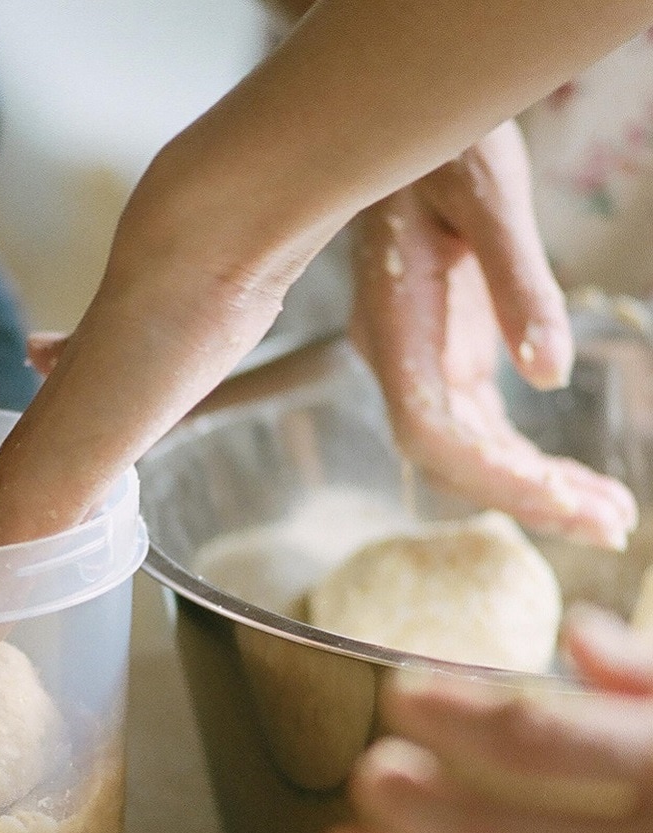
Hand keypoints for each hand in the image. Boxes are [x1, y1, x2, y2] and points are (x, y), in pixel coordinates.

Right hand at [350, 120, 636, 549]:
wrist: (401, 132)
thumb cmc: (437, 149)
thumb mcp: (487, 197)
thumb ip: (516, 285)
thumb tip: (548, 374)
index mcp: (397, 329)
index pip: (431, 433)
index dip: (493, 478)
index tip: (564, 505)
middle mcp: (400, 360)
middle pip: (453, 457)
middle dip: (528, 497)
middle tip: (611, 524)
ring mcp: (421, 363)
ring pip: (468, 450)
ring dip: (533, 487)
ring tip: (608, 512)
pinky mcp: (445, 357)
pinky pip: (480, 427)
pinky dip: (525, 459)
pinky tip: (571, 477)